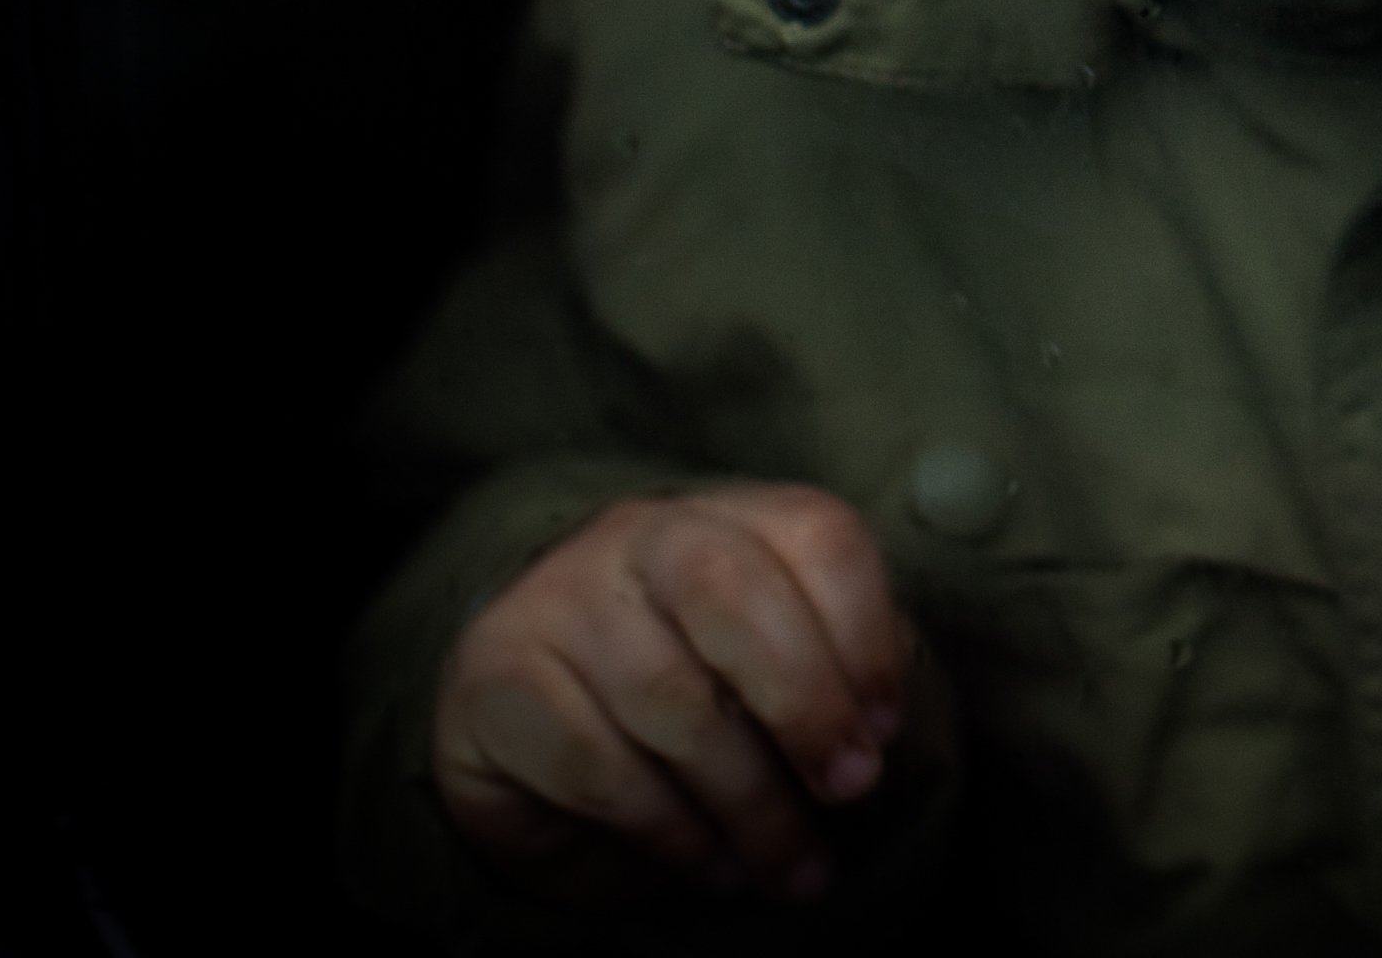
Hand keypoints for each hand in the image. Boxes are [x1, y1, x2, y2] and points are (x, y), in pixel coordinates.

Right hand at [433, 484, 917, 906]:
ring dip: (746, 799)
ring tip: (788, 862)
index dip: (863, 632)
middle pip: (733, 591)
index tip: (886, 728)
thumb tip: (872, 736)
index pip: (814, 534)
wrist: (534, 719)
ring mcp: (556, 602)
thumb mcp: (766, 669)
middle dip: (805, 702)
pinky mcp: (495, 680)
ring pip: (668, 697)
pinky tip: (707, 861)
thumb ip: (826, 674)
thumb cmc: (689, 689)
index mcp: (730, 519)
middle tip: (850, 789)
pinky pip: (596, 764)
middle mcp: (639, 539)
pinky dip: (667, 828)